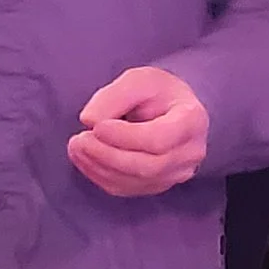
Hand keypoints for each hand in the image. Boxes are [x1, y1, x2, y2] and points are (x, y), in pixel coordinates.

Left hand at [68, 66, 209, 197]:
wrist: (172, 109)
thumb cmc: (158, 92)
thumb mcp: (138, 79)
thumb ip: (114, 95)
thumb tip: (89, 120)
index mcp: (191, 121)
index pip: (159, 140)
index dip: (124, 137)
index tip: (96, 126)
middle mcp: (190, 153)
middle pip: (147, 166)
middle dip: (107, 155)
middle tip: (79, 139)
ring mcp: (176, 174)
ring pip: (134, 181)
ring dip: (99, 166)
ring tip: (77, 146)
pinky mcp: (158, 185)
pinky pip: (126, 188)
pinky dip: (100, 176)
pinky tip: (84, 158)